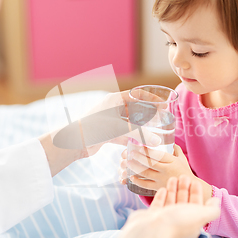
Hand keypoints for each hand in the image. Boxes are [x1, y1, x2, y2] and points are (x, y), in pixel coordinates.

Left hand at [40, 90, 162, 175]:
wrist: (74, 142)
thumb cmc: (94, 128)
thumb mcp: (119, 129)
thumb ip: (139, 134)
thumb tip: (157, 141)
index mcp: (114, 100)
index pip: (137, 95)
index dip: (151, 99)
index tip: (163, 104)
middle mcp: (113, 108)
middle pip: (135, 109)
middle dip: (148, 114)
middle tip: (161, 118)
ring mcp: (110, 120)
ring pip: (130, 122)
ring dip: (141, 127)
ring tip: (155, 131)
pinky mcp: (108, 132)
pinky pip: (125, 133)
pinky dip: (133, 137)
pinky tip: (142, 143)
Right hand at [115, 175, 219, 237]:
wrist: (150, 230)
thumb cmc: (176, 222)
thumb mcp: (200, 215)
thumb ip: (211, 210)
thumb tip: (216, 202)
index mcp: (191, 224)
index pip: (197, 207)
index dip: (197, 194)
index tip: (195, 181)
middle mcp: (178, 223)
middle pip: (184, 203)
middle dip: (185, 190)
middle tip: (184, 176)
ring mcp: (164, 221)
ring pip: (171, 203)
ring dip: (174, 190)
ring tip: (173, 178)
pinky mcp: (152, 218)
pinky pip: (159, 205)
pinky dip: (162, 197)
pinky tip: (163, 188)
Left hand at [119, 144, 211, 200]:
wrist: (189, 188)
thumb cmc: (185, 171)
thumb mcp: (182, 159)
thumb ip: (176, 150)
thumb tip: (171, 141)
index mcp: (171, 161)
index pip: (157, 154)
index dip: (147, 150)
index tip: (138, 145)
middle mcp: (166, 170)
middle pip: (149, 163)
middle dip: (138, 158)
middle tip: (129, 153)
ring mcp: (162, 180)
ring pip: (146, 173)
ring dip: (135, 168)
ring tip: (127, 164)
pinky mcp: (158, 188)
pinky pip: (146, 185)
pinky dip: (137, 181)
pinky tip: (130, 177)